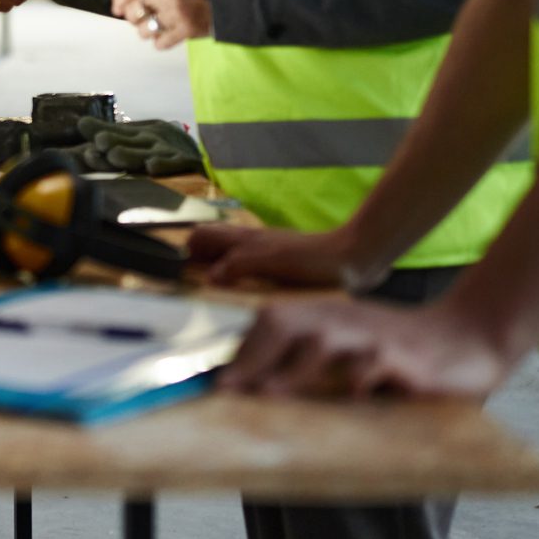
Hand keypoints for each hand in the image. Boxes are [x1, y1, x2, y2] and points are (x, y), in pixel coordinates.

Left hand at [78, 117, 202, 176]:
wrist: (209, 152)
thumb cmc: (165, 146)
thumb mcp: (138, 137)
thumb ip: (111, 132)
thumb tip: (81, 123)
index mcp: (139, 135)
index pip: (116, 136)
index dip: (100, 136)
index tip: (84, 136)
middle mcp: (152, 142)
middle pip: (130, 143)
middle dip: (114, 142)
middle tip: (99, 141)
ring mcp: (170, 152)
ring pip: (147, 154)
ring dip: (131, 155)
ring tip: (115, 155)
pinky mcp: (189, 164)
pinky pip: (176, 165)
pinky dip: (165, 165)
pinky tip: (151, 166)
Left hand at [110, 0, 212, 49]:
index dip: (117, 1)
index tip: (116, 8)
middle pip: (131, 13)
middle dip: (133, 18)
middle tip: (142, 17)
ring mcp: (175, 13)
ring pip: (143, 31)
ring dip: (147, 30)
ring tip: (158, 25)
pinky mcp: (186, 30)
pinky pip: (160, 43)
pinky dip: (161, 41)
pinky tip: (169, 34)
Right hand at [187, 222, 387, 291]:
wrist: (356, 259)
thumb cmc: (316, 260)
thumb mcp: (274, 262)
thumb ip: (241, 264)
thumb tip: (209, 276)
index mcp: (245, 240)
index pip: (201, 235)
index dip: (186, 252)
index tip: (182, 276)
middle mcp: (250, 245)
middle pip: (211, 247)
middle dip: (198, 265)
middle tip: (196, 292)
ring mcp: (264, 256)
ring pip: (228, 260)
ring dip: (218, 274)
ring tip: (218, 299)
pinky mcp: (279, 269)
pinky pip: (248, 273)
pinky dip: (239, 284)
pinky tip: (247, 302)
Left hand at [220, 297, 514, 400]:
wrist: (469, 338)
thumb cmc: (398, 352)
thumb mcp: (351, 350)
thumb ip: (309, 362)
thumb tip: (255, 387)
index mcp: (325, 317)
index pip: (270, 320)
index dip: (241, 350)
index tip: (216, 382)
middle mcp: (342, 321)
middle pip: (284, 321)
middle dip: (254, 356)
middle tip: (231, 389)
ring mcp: (373, 337)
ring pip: (324, 340)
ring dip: (294, 368)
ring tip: (270, 393)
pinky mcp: (405, 359)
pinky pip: (376, 364)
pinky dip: (359, 378)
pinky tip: (347, 395)